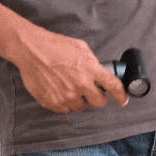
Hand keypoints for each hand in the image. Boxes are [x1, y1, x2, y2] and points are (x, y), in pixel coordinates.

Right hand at [12, 27, 128, 113]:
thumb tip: (98, 70)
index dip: (121, 95)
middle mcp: (81, 85)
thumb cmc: (55, 46)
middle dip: (97, 98)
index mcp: (91, 70)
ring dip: (79, 100)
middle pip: (99, 103)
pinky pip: (65, 109)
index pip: (113, 87)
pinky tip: (59, 90)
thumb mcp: (81, 47)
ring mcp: (66, 96)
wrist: (31, 50)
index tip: (123, 99)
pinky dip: (64, 103)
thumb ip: (92, 62)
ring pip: (81, 107)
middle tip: (91, 91)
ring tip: (70, 87)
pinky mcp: (53, 102)